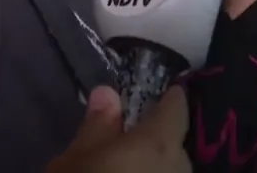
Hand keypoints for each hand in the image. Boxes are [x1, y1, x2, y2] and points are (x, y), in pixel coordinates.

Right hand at [46, 86, 190, 172]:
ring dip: (154, 164)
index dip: (169, 98)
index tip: (164, 90)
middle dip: (157, 138)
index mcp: (160, 143)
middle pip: (174, 143)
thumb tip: (108, 94)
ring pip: (170, 169)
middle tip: (132, 138)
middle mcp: (181, 167)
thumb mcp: (76, 160)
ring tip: (127, 164)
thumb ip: (97, 126)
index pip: (176, 109)